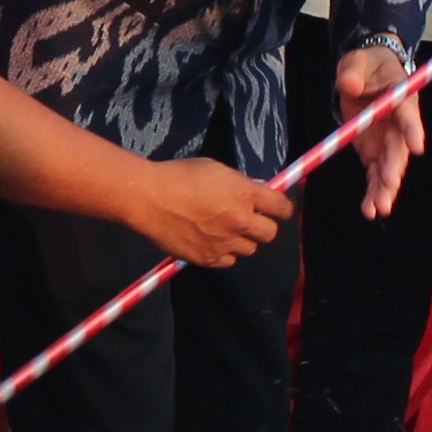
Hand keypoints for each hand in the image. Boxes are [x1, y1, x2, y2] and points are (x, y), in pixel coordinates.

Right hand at [124, 155, 292, 268]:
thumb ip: (240, 183)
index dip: (282, 208)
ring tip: (225, 231)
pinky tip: (212, 242)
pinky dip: (224, 254)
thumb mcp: (216, 169)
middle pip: (270, 233)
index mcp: (245, 194)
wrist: (148, 198)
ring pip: (250, 249)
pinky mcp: (208, 258)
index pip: (282, 207)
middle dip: (263, 226)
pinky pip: (228, 262)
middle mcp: (241, 221)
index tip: (277, 209)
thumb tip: (256, 191)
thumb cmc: (179, 175)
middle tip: (249, 220)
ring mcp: (225, 242)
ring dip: (242, 241)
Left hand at [334, 42, 428, 214]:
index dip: (412, 129)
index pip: (408, 113)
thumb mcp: (357, 61)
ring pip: (390, 167)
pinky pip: (375, 175)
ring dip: (386, 188)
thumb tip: (348, 84)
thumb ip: (353, 71)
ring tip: (379, 208)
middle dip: (396, 166)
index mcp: (400, 97)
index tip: (417, 146)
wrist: (366, 74)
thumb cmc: (366, 64)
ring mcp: (387, 141)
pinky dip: (373, 192)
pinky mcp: (374, 152)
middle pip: (400, 148)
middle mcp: (399, 124)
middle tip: (390, 181)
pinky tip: (370, 210)